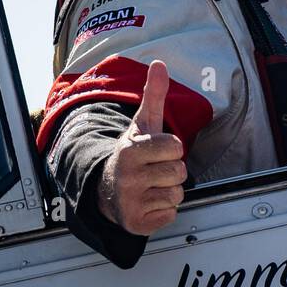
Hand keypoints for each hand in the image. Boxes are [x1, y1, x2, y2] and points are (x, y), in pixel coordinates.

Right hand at [97, 60, 186, 234]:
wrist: (106, 189)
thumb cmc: (132, 154)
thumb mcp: (142, 124)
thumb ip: (154, 95)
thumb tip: (159, 64)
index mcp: (131, 151)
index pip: (176, 147)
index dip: (172, 148)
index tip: (158, 150)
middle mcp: (128, 177)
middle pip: (179, 172)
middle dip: (172, 170)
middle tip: (155, 169)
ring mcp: (131, 201)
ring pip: (177, 194)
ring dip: (169, 190)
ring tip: (152, 185)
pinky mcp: (136, 222)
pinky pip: (170, 214)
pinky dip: (163, 210)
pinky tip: (148, 201)